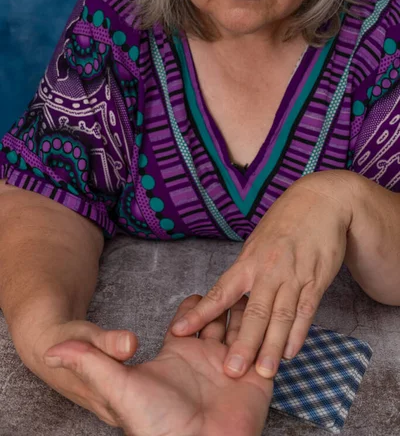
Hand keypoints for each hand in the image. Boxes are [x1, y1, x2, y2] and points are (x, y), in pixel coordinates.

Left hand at [43, 295, 272, 435]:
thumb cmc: (157, 424)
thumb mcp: (120, 388)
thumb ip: (91, 363)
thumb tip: (52, 351)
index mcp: (180, 350)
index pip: (191, 313)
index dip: (194, 302)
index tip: (196, 300)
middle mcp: (207, 353)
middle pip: (219, 312)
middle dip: (224, 299)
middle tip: (230, 291)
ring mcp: (233, 362)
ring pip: (242, 322)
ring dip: (245, 310)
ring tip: (249, 298)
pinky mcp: (256, 375)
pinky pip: (264, 343)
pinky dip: (265, 329)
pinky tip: (266, 318)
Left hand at [171, 171, 353, 379]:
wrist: (320, 201)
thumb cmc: (284, 221)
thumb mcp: (257, 240)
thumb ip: (247, 269)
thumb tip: (232, 295)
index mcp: (248, 261)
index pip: (220, 292)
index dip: (200, 314)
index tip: (179, 332)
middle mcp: (268, 271)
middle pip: (254, 312)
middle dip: (243, 343)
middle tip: (232, 371)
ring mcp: (294, 276)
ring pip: (281, 316)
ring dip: (273, 346)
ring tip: (265, 372)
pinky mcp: (316, 280)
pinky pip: (306, 310)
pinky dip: (299, 332)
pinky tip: (291, 351)